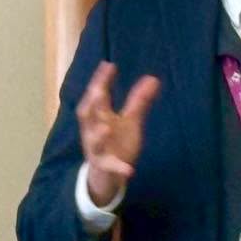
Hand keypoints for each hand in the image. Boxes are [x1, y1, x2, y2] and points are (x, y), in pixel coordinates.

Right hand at [76, 61, 160, 205]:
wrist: (106, 174)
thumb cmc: (117, 141)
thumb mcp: (129, 120)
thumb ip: (139, 101)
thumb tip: (153, 79)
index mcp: (99, 116)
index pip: (97, 96)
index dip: (100, 81)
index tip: (108, 65)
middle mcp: (93, 130)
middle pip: (87, 115)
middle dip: (91, 103)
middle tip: (98, 90)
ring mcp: (97, 149)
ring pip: (94, 141)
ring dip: (99, 134)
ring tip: (107, 127)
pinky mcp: (106, 166)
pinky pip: (111, 167)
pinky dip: (119, 168)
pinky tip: (130, 170)